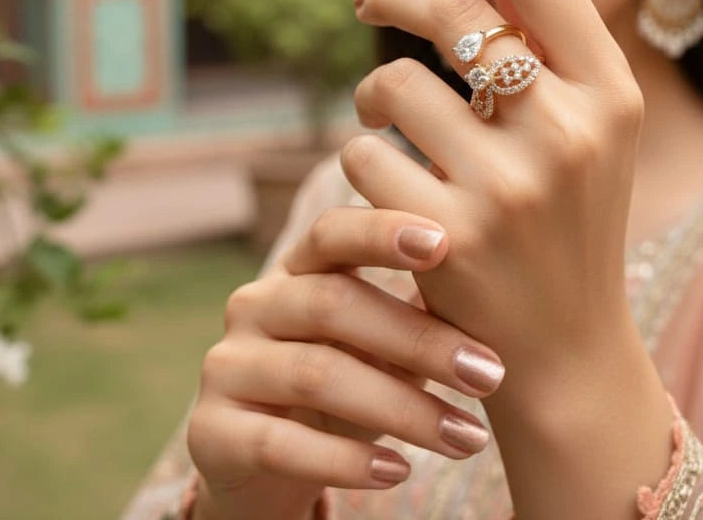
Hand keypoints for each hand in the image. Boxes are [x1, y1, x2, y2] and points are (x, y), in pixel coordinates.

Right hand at [186, 204, 504, 518]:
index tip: (444, 242)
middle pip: (334, 304)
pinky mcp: (210, 432)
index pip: (331, 232)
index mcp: (296, 269)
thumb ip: (418, 305)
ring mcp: (226, 366)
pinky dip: (344, 459)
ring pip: (316, 373)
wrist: (266, 464)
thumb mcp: (382, 341)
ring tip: (467, 437)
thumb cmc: (346, 380)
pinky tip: (397, 472)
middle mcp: (254, 305)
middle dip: (419, 339)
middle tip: (489, 372)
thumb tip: (492, 270)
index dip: (382, 231)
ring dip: (401, 409)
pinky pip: (279, 443)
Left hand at [348, 0, 644, 402]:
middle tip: (367, 0)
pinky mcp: (445, 238)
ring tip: (396, 134)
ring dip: (376, 97)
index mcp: (614, 92)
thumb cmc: (566, 225)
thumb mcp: (587, 133)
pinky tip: (392, 200)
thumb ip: (543, 48)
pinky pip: (363, 156)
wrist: (565, 355)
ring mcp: (510, 187)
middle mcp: (571, 129)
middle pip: (453, 8)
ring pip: (391, 84)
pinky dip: (364, 166)